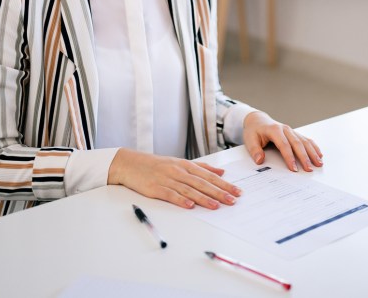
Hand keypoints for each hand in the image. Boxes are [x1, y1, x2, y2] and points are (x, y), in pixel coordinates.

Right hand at [108, 149, 241, 209]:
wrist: (131, 164)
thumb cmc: (156, 164)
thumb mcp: (180, 162)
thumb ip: (201, 167)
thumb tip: (221, 171)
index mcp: (186, 165)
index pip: (209, 176)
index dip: (224, 184)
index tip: (236, 191)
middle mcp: (179, 171)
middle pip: (202, 183)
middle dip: (219, 192)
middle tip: (232, 200)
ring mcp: (167, 179)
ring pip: (189, 190)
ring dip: (204, 198)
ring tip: (217, 205)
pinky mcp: (156, 188)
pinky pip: (170, 195)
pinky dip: (181, 200)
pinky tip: (190, 205)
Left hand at [242, 111, 322, 171]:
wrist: (258, 120)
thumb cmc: (254, 131)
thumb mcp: (249, 139)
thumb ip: (254, 150)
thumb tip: (259, 160)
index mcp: (274, 130)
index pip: (284, 145)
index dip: (289, 157)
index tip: (293, 168)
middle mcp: (285, 129)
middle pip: (297, 143)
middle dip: (304, 157)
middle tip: (309, 169)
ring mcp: (291, 131)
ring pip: (304, 141)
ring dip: (312, 152)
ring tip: (319, 163)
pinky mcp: (294, 133)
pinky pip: (306, 139)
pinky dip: (313, 147)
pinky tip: (319, 154)